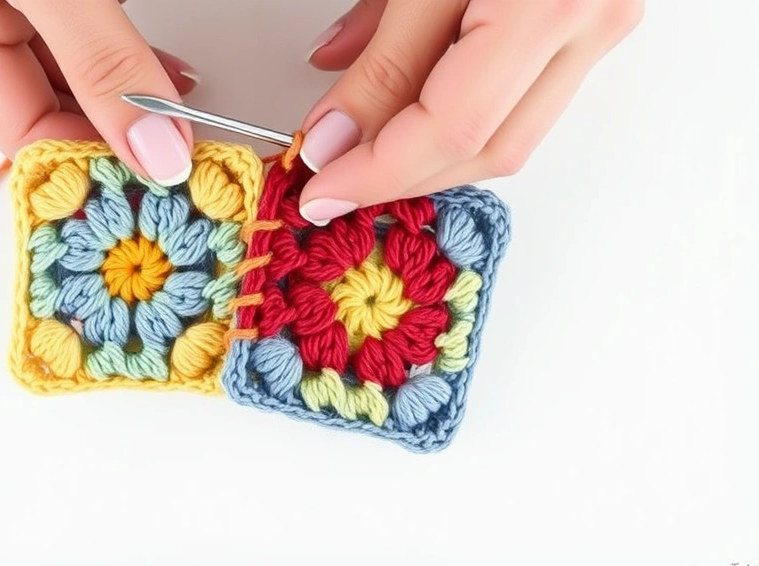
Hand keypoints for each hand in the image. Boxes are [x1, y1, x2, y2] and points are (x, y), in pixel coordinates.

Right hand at [0, 0, 199, 185]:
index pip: (25, 132)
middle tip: (184, 167)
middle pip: (49, 109)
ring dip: (129, 103)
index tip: (164, 187)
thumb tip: (155, 152)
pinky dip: (125, 59)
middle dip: (118, 141)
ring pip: (70, 73)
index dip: (95, 168)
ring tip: (186, 126)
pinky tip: (165, 74)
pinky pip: (83, 36)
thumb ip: (101, 60)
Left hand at [296, 0, 642, 224]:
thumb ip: (382, 55)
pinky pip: (520, 101)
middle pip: (488, 148)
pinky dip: (454, 118)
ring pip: (508, 136)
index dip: (378, 171)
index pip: (454, 126)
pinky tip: (402, 110)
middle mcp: (592, 19)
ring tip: (359, 148)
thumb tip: (337, 136)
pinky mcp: (592, 23)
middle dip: (400, 177)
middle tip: (331, 179)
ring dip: (427, 156)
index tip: (318, 189)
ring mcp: (602, 24)